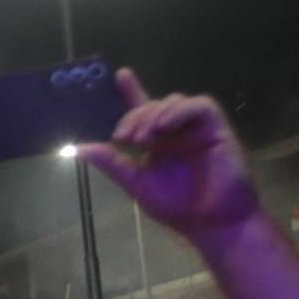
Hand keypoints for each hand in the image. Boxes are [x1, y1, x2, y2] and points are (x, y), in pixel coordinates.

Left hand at [80, 69, 259, 250]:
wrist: (211, 224)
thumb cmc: (177, 207)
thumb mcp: (137, 183)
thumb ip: (112, 163)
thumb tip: (80, 149)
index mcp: (158, 142)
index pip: (144, 110)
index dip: (133, 90)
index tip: (121, 74)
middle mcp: (177, 132)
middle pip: (154, 105)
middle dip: (135, 115)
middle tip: (123, 137)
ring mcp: (198, 129)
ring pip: (175, 101)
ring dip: (153, 113)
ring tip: (141, 137)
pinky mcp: (218, 130)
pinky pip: (201, 106)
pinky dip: (179, 111)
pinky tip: (164, 126)